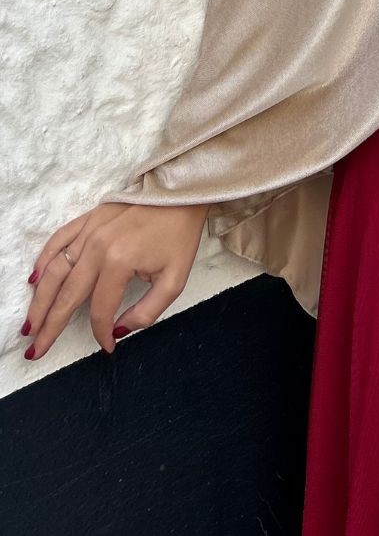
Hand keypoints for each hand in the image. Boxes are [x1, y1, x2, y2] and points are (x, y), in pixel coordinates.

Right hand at [22, 200, 209, 358]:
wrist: (183, 193)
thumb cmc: (180, 235)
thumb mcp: (175, 279)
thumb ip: (147, 311)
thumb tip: (119, 330)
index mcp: (119, 262)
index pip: (100, 309)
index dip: (101, 332)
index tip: (107, 346)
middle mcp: (97, 247)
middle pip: (67, 294)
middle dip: (50, 326)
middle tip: (34, 350)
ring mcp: (90, 230)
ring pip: (56, 271)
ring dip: (40, 300)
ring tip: (30, 324)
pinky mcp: (89, 218)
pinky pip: (59, 240)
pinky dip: (44, 261)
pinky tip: (35, 280)